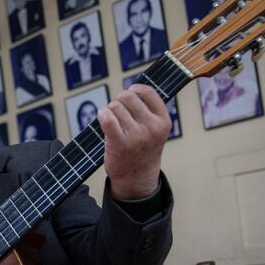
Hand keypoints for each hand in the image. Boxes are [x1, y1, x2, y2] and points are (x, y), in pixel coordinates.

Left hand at [97, 84, 170, 200]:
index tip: (129, 96)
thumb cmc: (142, 148)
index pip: (147, 91)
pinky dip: (102, 114)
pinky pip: (107, 117)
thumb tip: (131, 88)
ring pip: (115, 106)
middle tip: (118, 113)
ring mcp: (136, 136)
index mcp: (163, 121)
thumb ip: (148, 110)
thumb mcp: (155, 128)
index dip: (134, 89)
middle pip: (127, 96)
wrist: (137, 176)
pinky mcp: (119, 143)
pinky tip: (102, 118)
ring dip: (109, 111)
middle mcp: (152, 128)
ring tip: (113, 122)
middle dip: (119, 101)